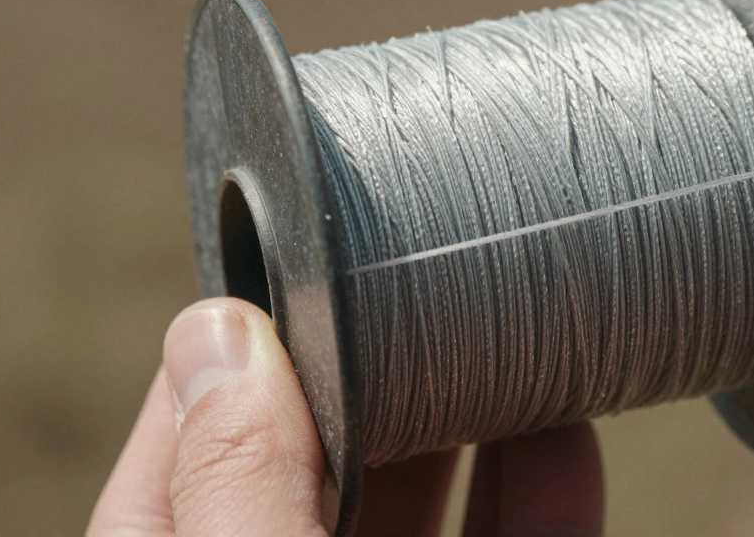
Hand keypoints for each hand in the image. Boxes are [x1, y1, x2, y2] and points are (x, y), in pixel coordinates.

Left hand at [86, 297, 603, 535]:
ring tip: (504, 314)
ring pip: (432, 496)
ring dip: (472, 410)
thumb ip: (234, 491)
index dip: (233, 347)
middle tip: (417, 265)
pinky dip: (550, 481)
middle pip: (323, 458)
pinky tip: (569, 420)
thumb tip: (217, 330)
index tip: (288, 257)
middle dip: (372, 361)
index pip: (184, 447)